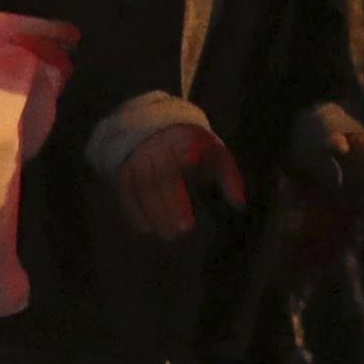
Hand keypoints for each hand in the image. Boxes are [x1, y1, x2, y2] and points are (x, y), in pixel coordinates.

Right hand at [112, 117, 246, 240]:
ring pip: (143, 184)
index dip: (185, 194)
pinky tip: (146, 228)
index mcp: (186, 140)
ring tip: (167, 234)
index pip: (185, 165)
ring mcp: (139, 155)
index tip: (191, 219)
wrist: (157, 129)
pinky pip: (125, 189)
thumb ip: (229, 177)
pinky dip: (134, 210)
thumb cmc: (194, 148)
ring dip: (154, 211)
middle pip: (162, 177)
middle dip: (171, 205)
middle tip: (181, 231)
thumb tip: (239, 204)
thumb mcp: (216, 154)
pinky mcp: (124, 167)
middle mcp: (159, 145)